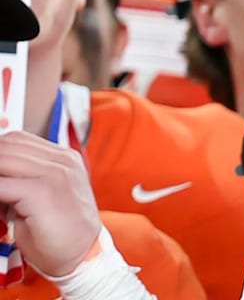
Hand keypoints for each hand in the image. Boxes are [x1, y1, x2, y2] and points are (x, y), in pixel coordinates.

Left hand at [0, 132, 99, 276]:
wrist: (81, 258)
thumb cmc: (58, 233)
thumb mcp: (40, 197)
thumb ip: (20, 179)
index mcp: (64, 159)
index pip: (17, 140)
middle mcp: (63, 161)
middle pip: (8, 145)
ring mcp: (57, 173)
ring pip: (3, 158)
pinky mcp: (45, 191)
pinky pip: (1, 184)